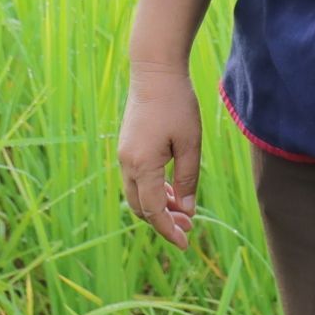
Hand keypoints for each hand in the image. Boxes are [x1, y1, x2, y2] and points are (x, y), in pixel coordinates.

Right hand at [117, 65, 201, 248]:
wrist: (154, 71)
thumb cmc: (177, 105)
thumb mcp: (190, 144)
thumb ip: (188, 180)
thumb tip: (186, 211)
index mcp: (142, 165)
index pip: (153, 211)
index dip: (169, 230)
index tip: (185, 244)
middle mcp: (127, 163)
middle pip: (141, 207)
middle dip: (163, 221)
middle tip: (189, 226)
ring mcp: (124, 155)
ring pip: (137, 194)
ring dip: (158, 206)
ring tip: (183, 209)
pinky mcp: (127, 147)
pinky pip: (137, 179)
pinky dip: (152, 190)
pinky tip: (171, 190)